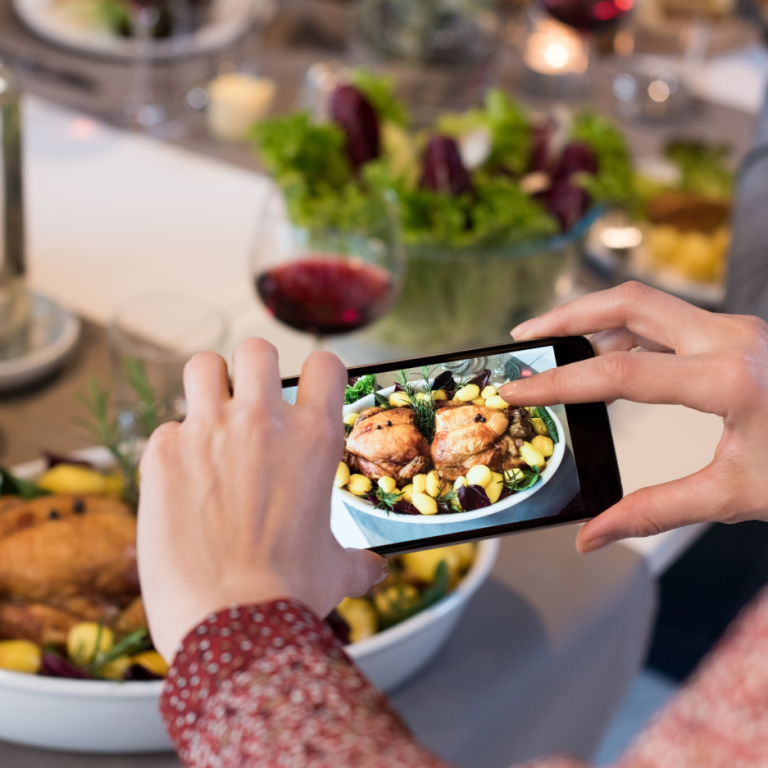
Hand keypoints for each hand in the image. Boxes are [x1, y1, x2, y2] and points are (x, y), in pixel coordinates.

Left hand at [137, 340, 387, 660]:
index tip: (308, 393)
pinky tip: (180, 483)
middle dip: (254, 369)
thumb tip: (377, 570)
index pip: (325, 365)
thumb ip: (359, 560)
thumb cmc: (291, 593)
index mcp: (314, 437)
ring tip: (209, 416)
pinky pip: (166, 429)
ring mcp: (208, 432)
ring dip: (209, 384)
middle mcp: (262, 422)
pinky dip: (174, 448)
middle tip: (251, 401)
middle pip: (256, 348)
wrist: (229, 622)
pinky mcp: (162, 454)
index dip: (319, 374)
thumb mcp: (337, 568)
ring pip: (202, 365)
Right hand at [499, 282, 767, 553]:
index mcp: (730, 380)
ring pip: (649, 303)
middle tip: (523, 336)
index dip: (558, 384)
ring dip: (595, 317)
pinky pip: (670, 318)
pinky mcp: (739, 333)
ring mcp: (739, 328)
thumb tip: (591, 538)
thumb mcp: (733, 496)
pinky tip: (607, 354)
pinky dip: (628, 330)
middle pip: (629, 302)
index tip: (516, 391)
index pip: (619, 373)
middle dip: (568, 315)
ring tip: (553, 344)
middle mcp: (733, 338)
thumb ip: (653, 511)